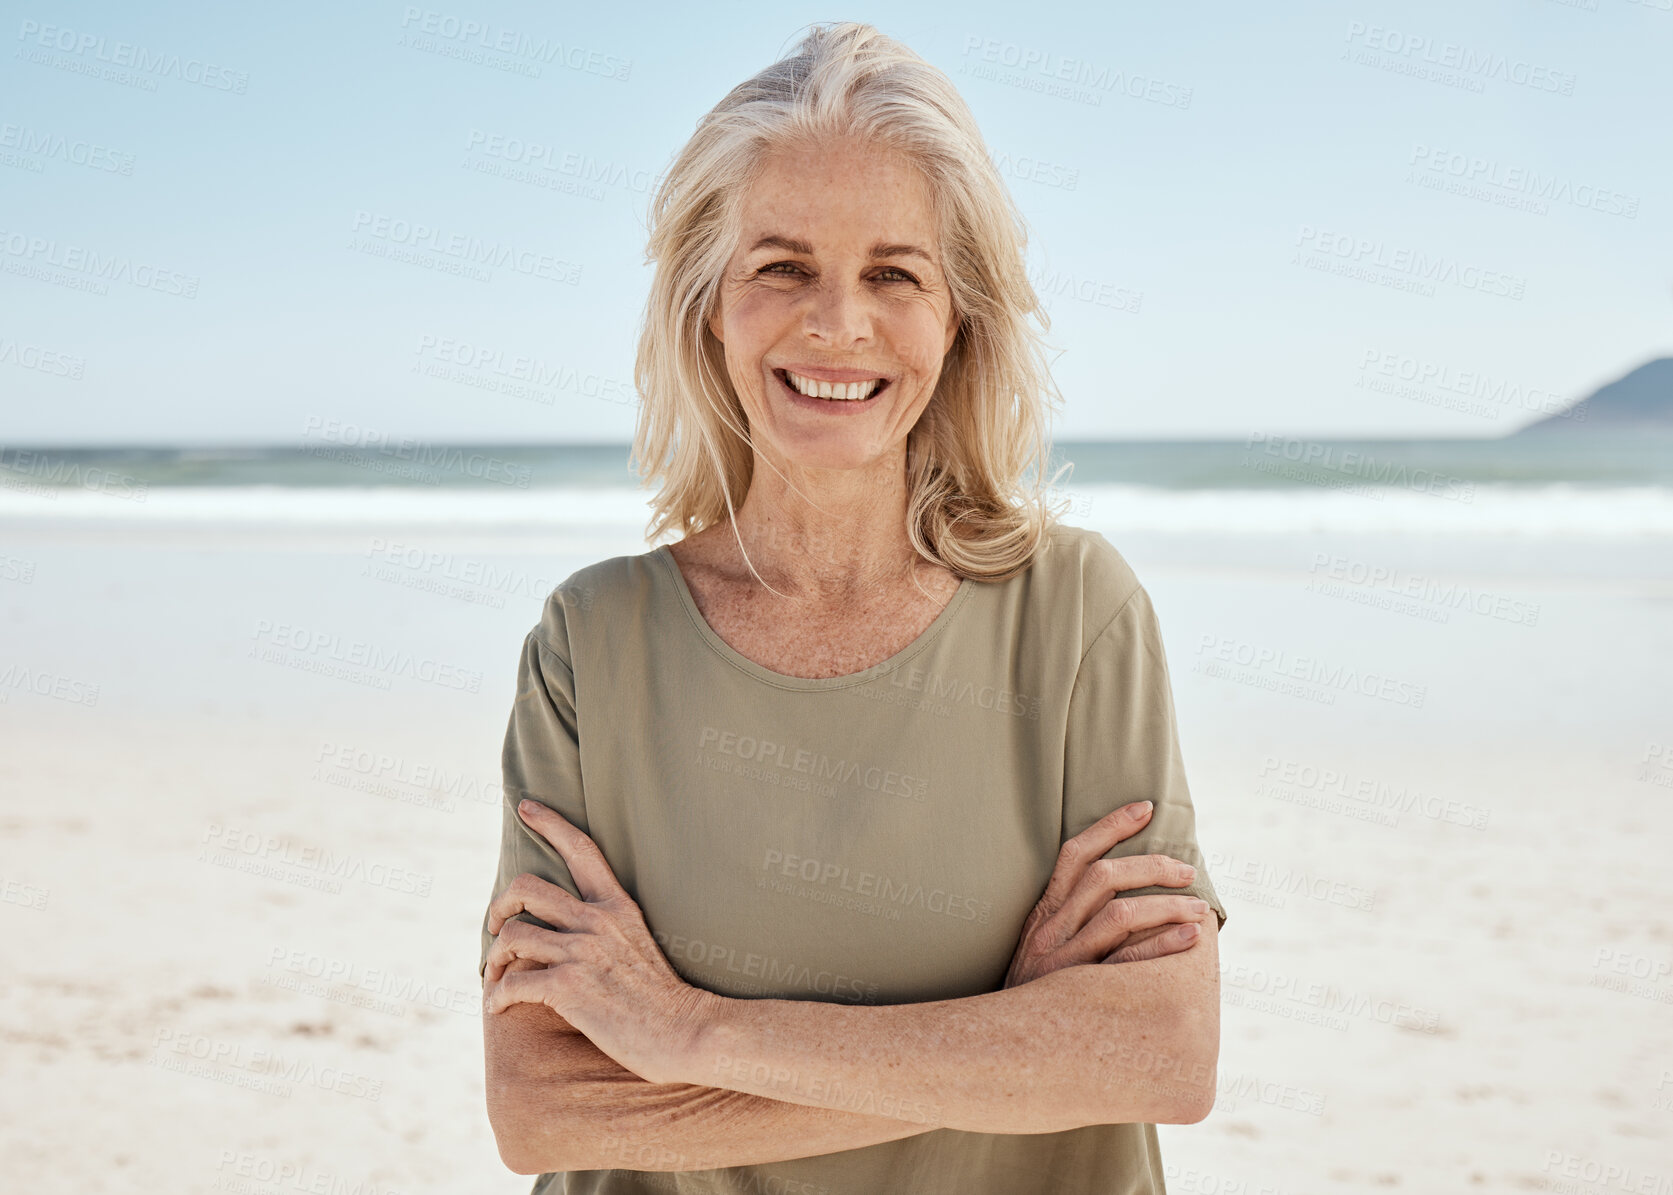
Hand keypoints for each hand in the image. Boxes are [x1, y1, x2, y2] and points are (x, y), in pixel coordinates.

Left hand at [482, 799, 719, 1084]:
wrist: (683, 1032)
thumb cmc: (660, 997)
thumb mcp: (637, 943)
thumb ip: (603, 929)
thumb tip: (561, 931)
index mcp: (617, 906)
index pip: (582, 848)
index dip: (550, 822)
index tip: (526, 806)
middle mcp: (597, 921)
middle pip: (527, 888)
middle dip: (500, 906)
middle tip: (498, 926)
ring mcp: (581, 952)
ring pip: (513, 935)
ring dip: (495, 958)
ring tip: (498, 975)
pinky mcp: (568, 986)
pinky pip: (512, 982)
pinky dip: (497, 996)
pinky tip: (499, 1006)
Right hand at [1003, 801, 1210, 989]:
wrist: (1001, 1041)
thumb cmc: (1033, 994)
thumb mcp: (1040, 948)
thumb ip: (1068, 921)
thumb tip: (1118, 894)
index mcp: (1044, 912)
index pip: (1075, 854)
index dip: (1111, 826)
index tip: (1145, 808)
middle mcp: (1051, 929)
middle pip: (1104, 877)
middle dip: (1152, 866)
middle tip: (1187, 871)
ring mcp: (1063, 959)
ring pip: (1120, 914)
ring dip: (1166, 905)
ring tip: (1200, 908)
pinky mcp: (1078, 990)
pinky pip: (1127, 960)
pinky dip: (1163, 945)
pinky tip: (1189, 938)